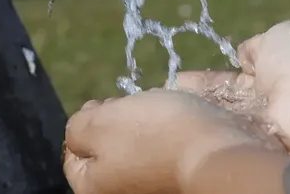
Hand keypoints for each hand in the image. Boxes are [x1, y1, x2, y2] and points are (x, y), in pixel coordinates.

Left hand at [63, 89, 282, 193]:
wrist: (217, 153)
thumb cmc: (154, 135)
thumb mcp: (100, 122)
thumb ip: (77, 127)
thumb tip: (81, 128)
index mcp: (93, 188)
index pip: (72, 154)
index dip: (86, 121)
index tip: (106, 104)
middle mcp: (121, 193)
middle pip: (106, 151)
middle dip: (116, 123)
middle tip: (133, 107)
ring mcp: (150, 189)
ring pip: (135, 149)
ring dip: (143, 127)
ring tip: (159, 112)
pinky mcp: (176, 181)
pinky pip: (162, 154)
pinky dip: (166, 138)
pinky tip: (177, 125)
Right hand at [173, 20, 289, 161]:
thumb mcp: (278, 36)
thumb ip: (256, 47)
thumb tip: (243, 54)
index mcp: (273, 67)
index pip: (234, 75)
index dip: (209, 79)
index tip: (181, 78)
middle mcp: (266, 98)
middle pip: (224, 99)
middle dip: (198, 96)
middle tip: (168, 94)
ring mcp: (260, 121)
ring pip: (223, 115)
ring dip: (198, 110)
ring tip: (166, 107)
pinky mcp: (257, 142)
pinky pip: (227, 132)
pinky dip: (206, 126)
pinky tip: (179, 123)